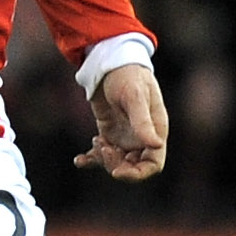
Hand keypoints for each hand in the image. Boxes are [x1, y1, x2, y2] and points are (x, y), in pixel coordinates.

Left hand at [75, 61, 167, 181]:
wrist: (110, 62)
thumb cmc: (128, 75)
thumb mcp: (134, 97)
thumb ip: (142, 121)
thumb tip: (155, 144)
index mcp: (155, 130)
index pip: (153, 164)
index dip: (138, 173)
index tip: (117, 172)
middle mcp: (142, 137)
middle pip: (133, 166)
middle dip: (116, 165)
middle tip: (103, 148)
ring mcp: (125, 136)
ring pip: (116, 162)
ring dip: (103, 159)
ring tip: (96, 141)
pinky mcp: (109, 133)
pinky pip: (101, 154)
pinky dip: (90, 160)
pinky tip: (79, 160)